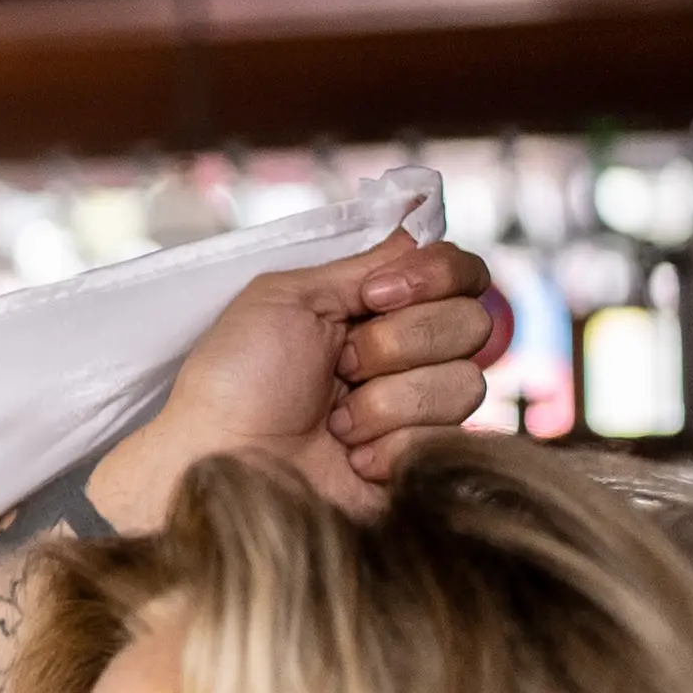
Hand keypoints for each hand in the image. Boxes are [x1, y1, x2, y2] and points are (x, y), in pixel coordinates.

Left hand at [92, 231, 494, 531]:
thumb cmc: (234, 380)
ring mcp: (420, 410)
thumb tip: (417, 231)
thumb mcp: (285, 298)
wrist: (220, 462)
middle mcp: (408, 355)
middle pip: (473, 322)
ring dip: (386, 400)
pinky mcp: (424, 462)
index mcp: (375, 308)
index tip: (374, 297)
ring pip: (465, 381)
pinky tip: (351, 457)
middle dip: (395, 344)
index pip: (461, 273)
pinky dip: (390, 445)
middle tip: (337, 367)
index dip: (434, 277)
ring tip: (335, 422)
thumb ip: (360, 265)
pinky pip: (449, 436)